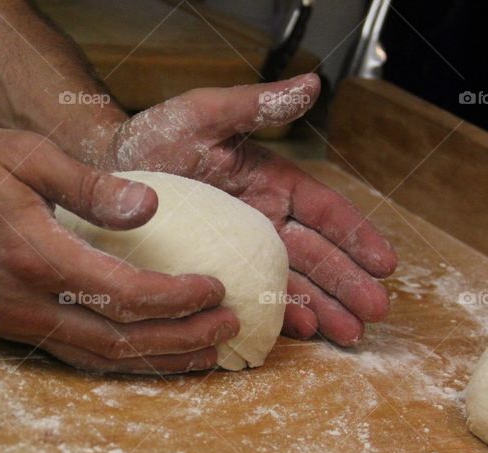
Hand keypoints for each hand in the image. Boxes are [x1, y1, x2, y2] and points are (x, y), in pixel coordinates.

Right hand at [0, 123, 238, 372]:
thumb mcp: (25, 155)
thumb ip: (89, 185)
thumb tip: (148, 208)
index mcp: (36, 259)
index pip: (125, 295)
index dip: (178, 299)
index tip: (217, 290)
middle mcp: (27, 305)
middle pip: (120, 341)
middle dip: (182, 339)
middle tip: (230, 330)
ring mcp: (16, 324)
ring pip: (100, 360)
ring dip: (158, 360)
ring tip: (206, 355)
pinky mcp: (9, 328)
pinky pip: (77, 357)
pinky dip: (123, 362)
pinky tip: (152, 356)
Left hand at [91, 73, 397, 345]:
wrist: (102, 173)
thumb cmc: (153, 138)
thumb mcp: (204, 113)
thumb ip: (257, 106)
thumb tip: (312, 83)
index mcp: (272, 183)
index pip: (325, 212)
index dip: (357, 236)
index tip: (385, 262)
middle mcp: (265, 221)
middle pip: (319, 256)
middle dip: (350, 283)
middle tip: (378, 310)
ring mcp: (243, 253)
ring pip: (296, 283)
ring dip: (328, 307)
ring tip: (352, 333)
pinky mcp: (219, 276)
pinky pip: (256, 298)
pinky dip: (281, 315)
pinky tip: (305, 331)